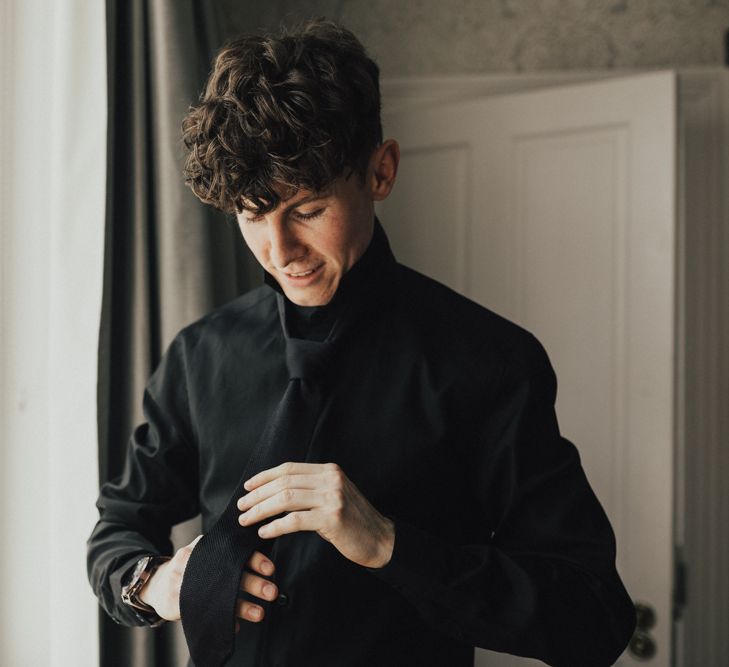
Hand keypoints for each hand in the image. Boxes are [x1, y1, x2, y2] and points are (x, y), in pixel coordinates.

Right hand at [138, 535, 278, 627]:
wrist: (158, 583)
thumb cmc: (192, 567)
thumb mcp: (206, 552)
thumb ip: (229, 553)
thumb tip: (264, 561)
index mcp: (208, 547)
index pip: (235, 549)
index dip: (254, 558)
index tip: (270, 569)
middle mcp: (196, 560)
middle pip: (229, 571)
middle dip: (254, 583)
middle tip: (272, 592)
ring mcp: (185, 581)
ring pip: (219, 594)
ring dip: (241, 606)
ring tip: (259, 613)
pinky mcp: (177, 601)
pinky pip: (203, 611)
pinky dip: (222, 619)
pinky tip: (234, 626)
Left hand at [237, 461, 394, 568]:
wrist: (380, 539)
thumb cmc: (352, 521)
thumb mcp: (333, 496)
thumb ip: (311, 489)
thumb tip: (275, 491)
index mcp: (330, 470)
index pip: (289, 468)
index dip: (265, 476)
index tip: (247, 487)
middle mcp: (331, 479)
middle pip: (284, 482)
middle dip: (258, 495)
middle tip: (241, 507)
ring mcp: (333, 497)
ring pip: (286, 499)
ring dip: (261, 509)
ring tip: (246, 519)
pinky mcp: (332, 518)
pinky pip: (295, 520)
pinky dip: (275, 526)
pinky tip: (264, 532)